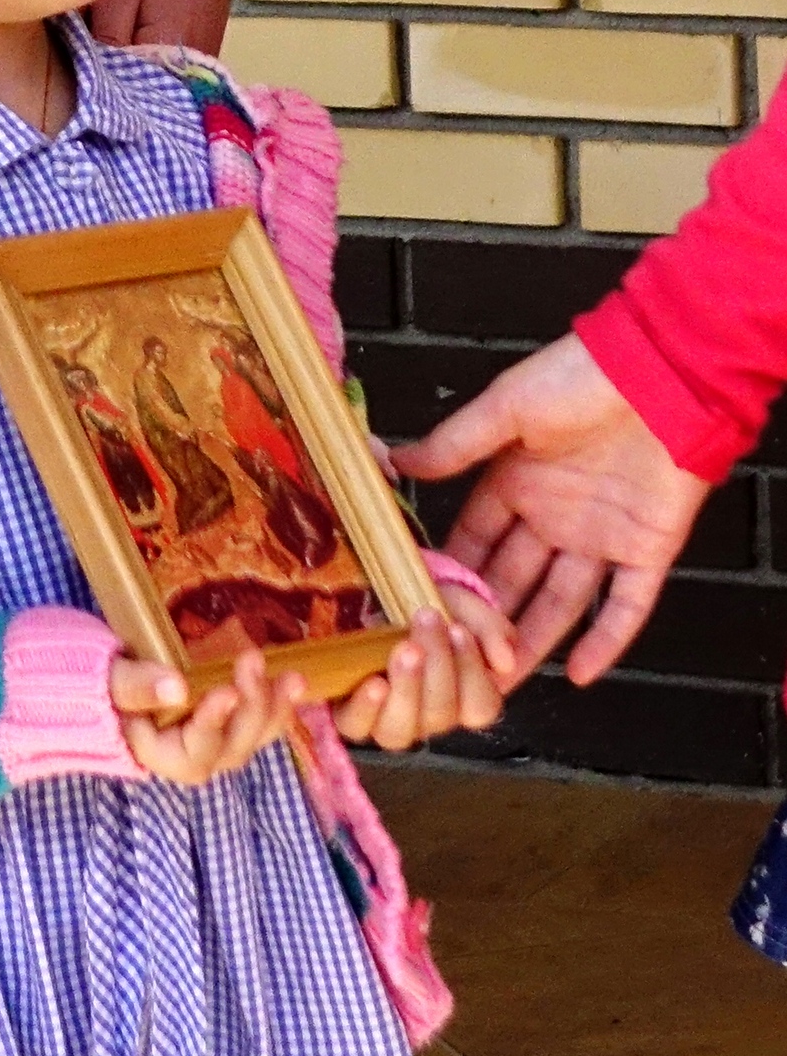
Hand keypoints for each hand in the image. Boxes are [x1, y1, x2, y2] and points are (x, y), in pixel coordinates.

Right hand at [111, 648, 303, 784]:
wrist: (107, 684)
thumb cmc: (102, 684)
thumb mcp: (110, 682)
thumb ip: (137, 686)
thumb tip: (176, 686)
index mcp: (159, 754)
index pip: (192, 753)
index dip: (211, 725)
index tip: (224, 691)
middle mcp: (193, 757)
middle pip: (231, 747)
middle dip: (248, 706)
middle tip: (251, 659)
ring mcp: (215, 742)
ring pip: (252, 737)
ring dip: (274, 709)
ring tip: (293, 678)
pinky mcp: (229, 723)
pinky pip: (259, 721)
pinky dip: (277, 703)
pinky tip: (293, 682)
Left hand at [334, 590, 510, 749]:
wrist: (373, 594)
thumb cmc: (424, 604)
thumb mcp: (463, 606)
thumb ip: (491, 630)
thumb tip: (505, 661)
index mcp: (462, 698)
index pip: (480, 707)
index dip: (471, 671)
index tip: (458, 629)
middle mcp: (427, 717)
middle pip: (441, 715)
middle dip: (437, 664)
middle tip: (427, 620)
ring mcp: (389, 720)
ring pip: (401, 731)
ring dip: (407, 688)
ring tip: (405, 649)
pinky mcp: (351, 714)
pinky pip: (357, 727)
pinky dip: (366, 708)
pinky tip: (374, 683)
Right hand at [393, 334, 710, 688]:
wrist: (661, 370)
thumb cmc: (580, 377)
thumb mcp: (505, 408)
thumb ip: (454, 445)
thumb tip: (393, 461)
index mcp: (515, 482)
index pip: (474, 540)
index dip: (451, 575)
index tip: (421, 610)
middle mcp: (554, 517)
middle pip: (513, 582)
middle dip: (486, 623)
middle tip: (455, 666)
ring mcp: (600, 537)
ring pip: (561, 603)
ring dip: (534, 642)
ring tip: (502, 685)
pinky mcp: (646, 550)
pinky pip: (625, 606)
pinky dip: (604, 641)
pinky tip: (578, 674)